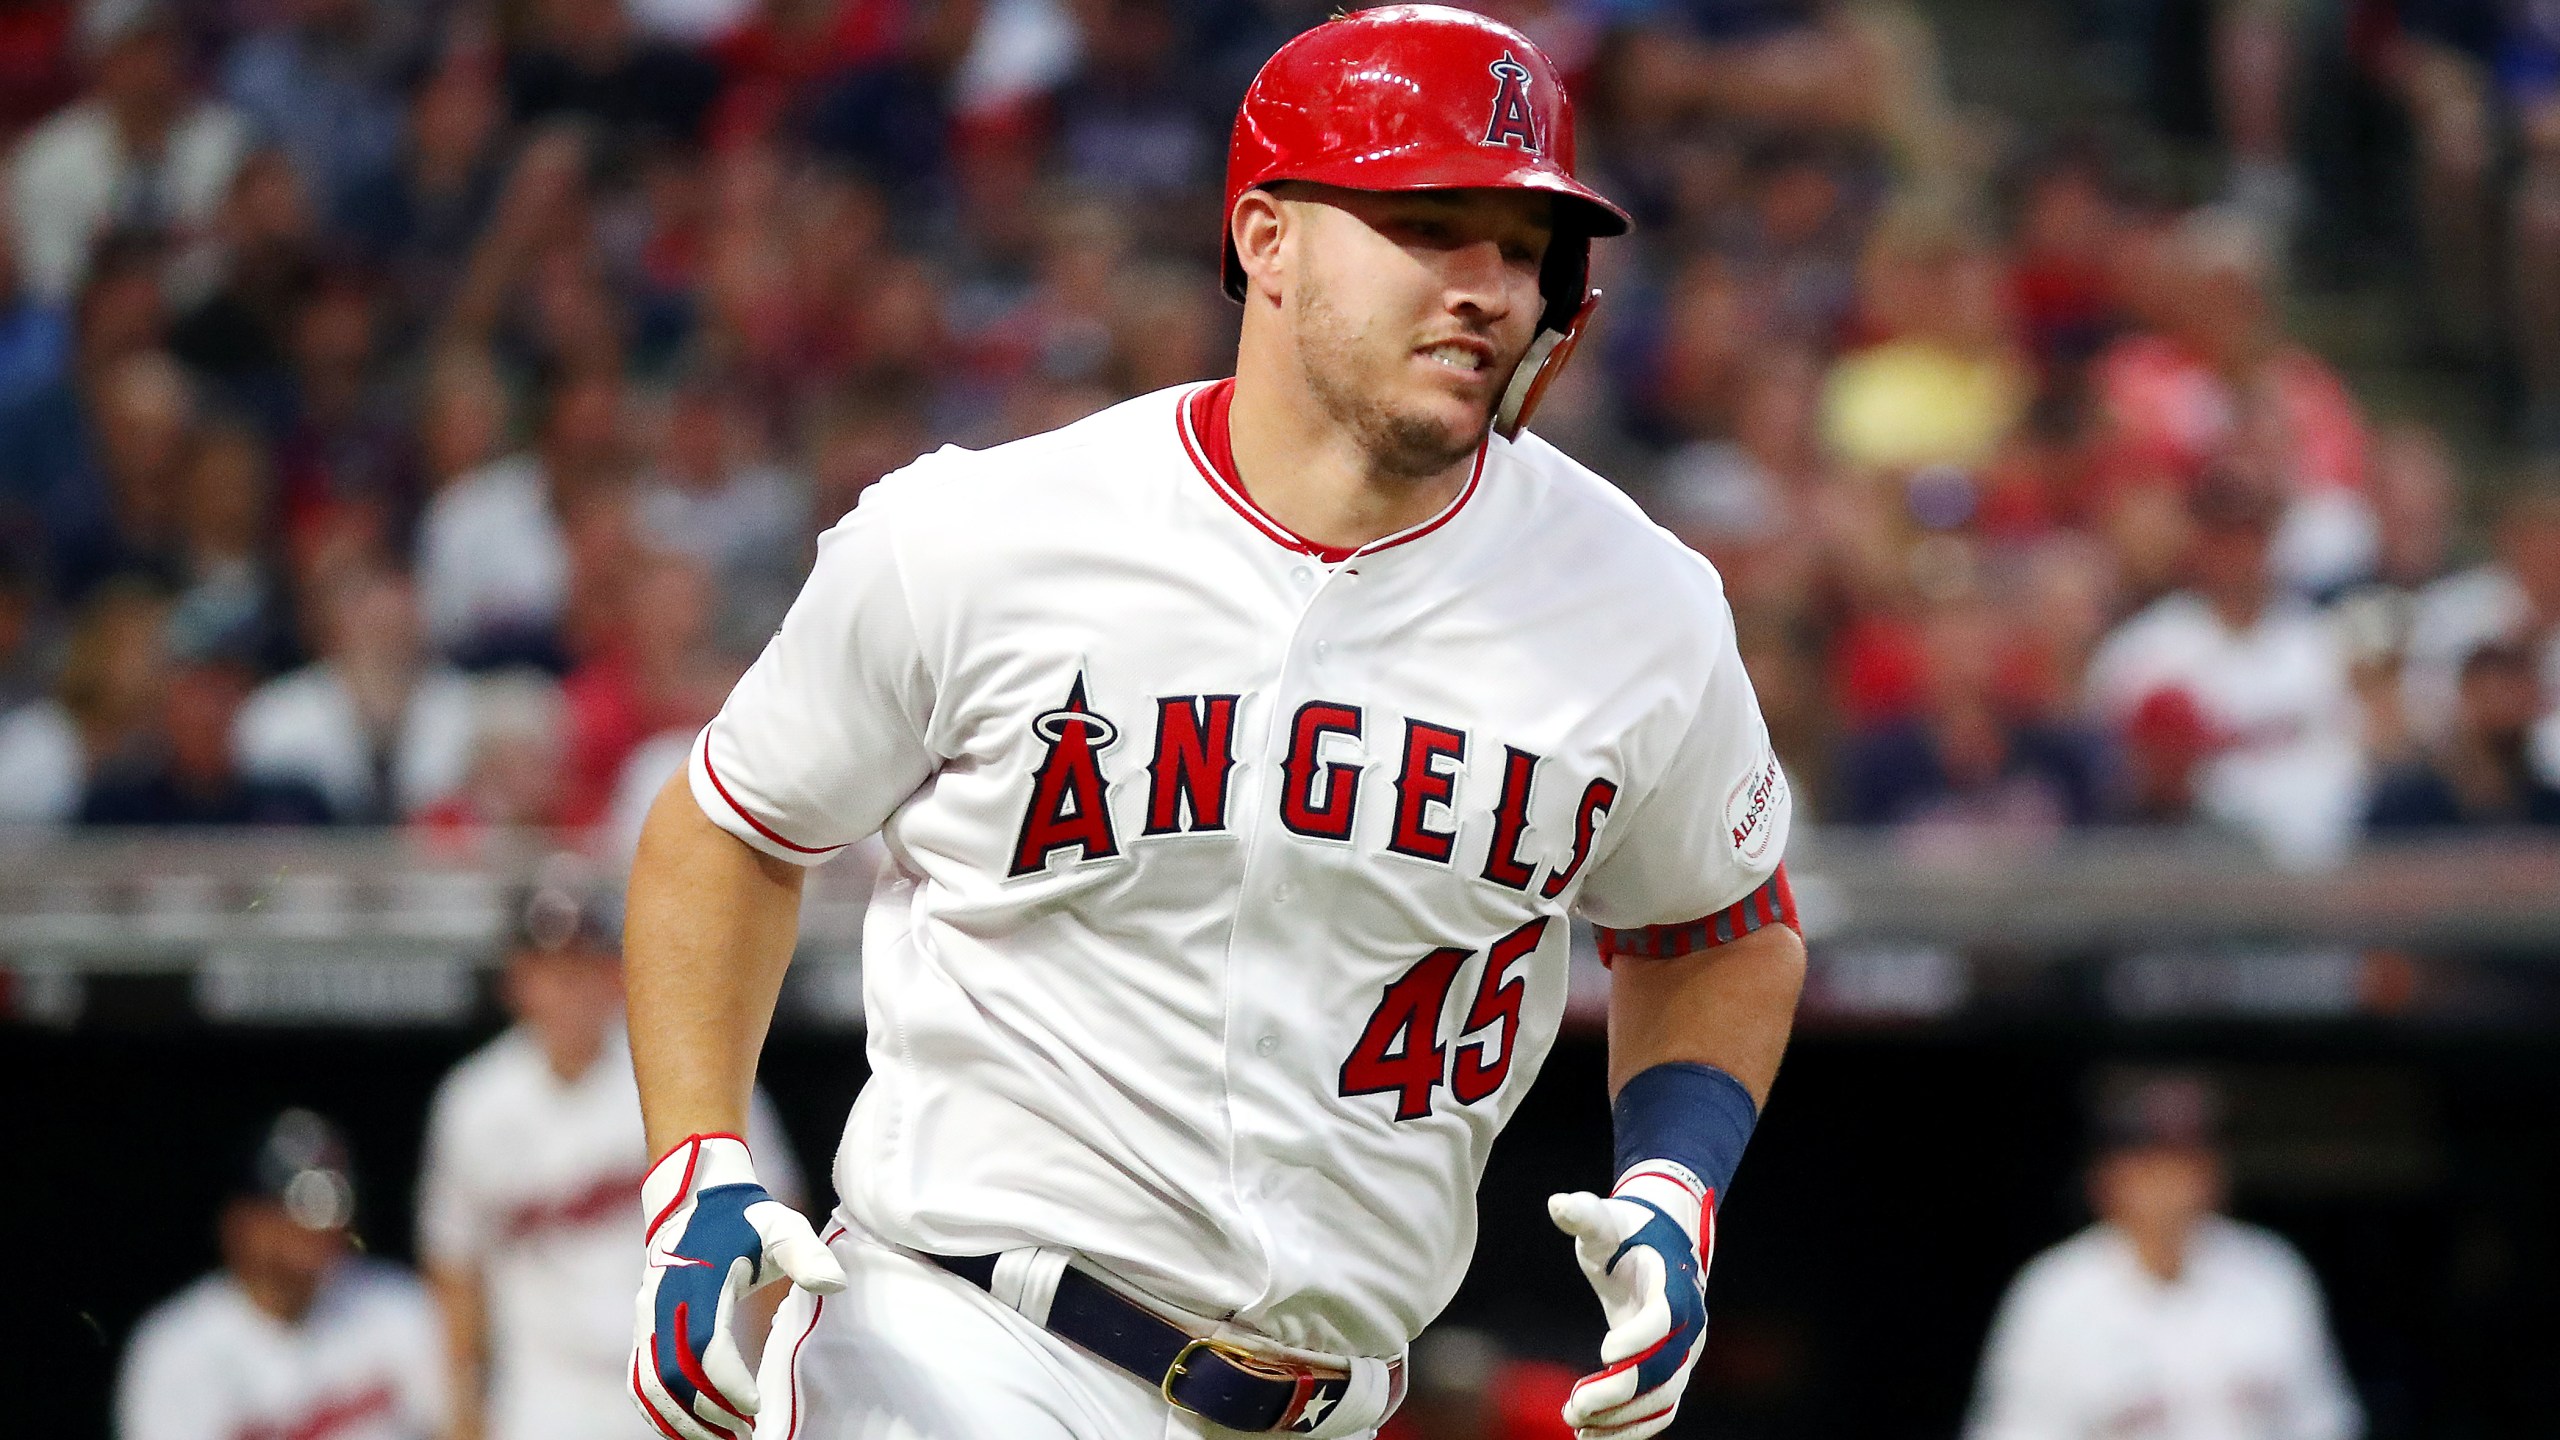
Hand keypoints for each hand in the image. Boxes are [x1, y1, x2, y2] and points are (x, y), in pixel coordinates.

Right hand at [630, 1135, 845, 1439]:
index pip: (704, 1343)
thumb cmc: (746, 1221)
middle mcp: (662, 1302)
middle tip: (746, 1433)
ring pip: (650, 1385)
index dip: (727, 1382)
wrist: (695, 1202)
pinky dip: (657, 1412)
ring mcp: (646, 1318)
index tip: (756, 1406)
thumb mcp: (782, 1226)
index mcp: (697, 1280)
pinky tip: (689, 1429)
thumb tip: (834, 1284)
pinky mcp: (642, 1329)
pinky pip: (639, 1380)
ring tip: (723, 1439)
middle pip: (673, 1375)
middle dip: (708, 1412)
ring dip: (682, 1420)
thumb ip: (806, 1254)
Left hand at [1547, 1164, 1715, 1439]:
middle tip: (1574, 1407)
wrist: (1659, 1244)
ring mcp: (1683, 1353)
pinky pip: (1661, 1409)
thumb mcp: (1604, 1221)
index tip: (1604, 1353)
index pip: (1664, 1319)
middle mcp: (1687, 1326)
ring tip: (1576, 1426)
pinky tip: (1594, 1437)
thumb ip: (1584, 1215)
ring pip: (1663, 1399)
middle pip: (1664, 1370)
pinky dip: (1633, 1428)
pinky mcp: (1671, 1371)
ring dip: (1622, 1419)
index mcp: (1673, 1285)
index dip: (1639, 1339)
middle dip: (1619, 1393)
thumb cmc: (1627, 1232)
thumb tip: (1557, 1203)